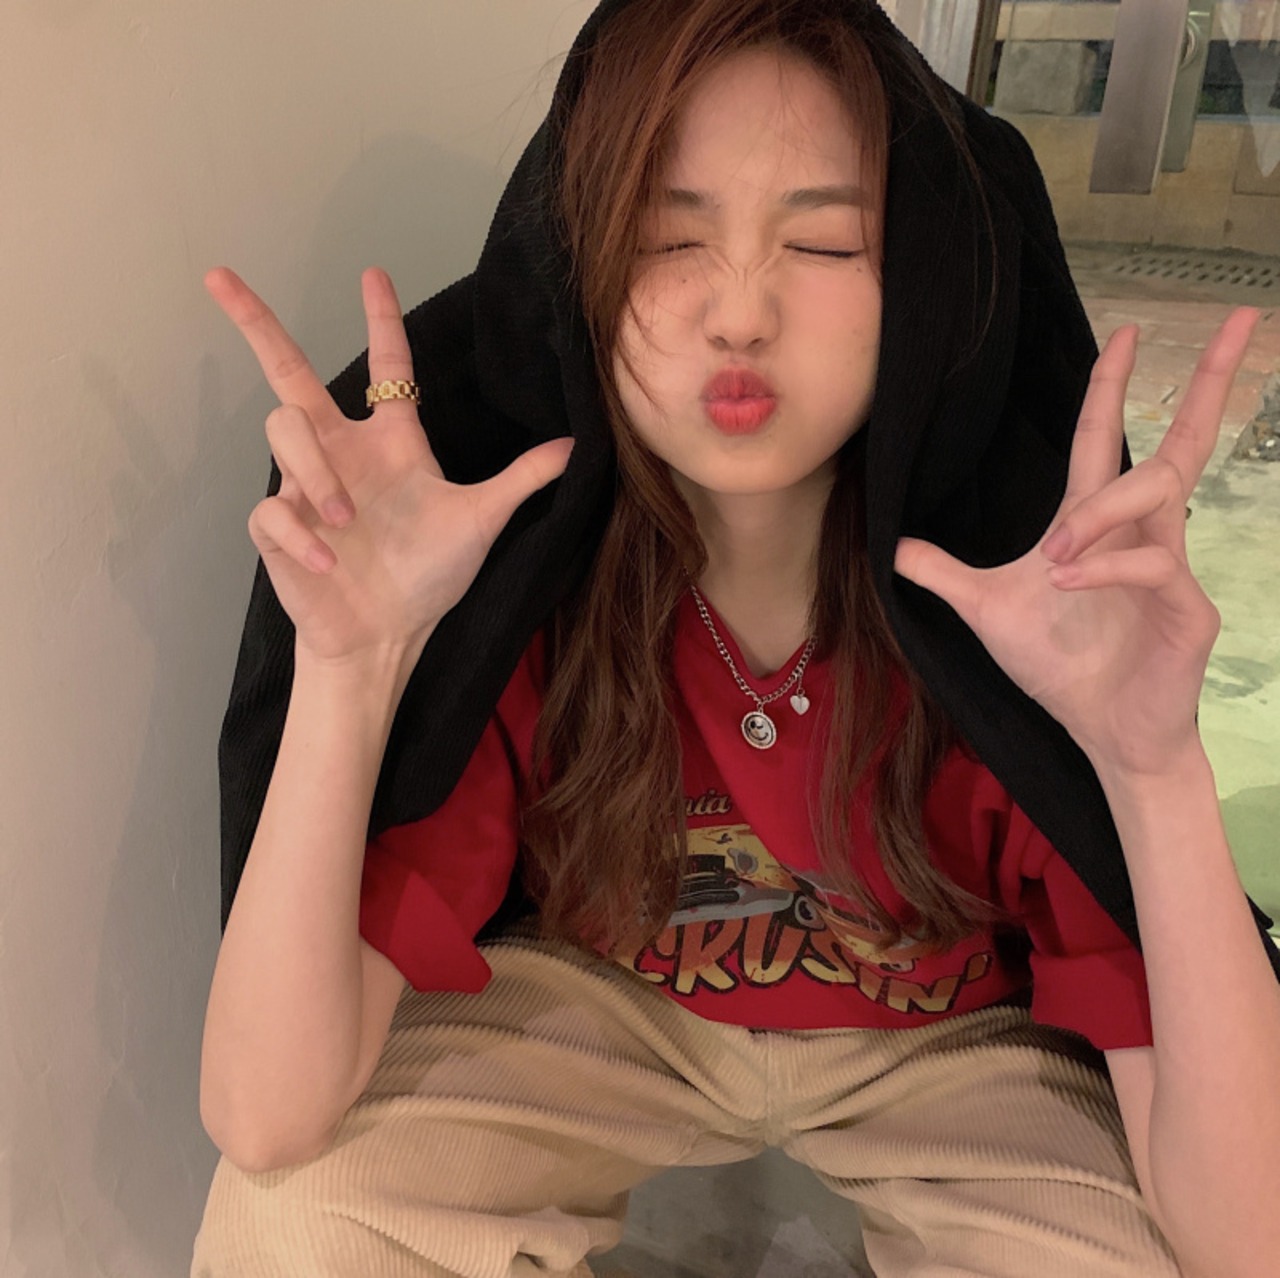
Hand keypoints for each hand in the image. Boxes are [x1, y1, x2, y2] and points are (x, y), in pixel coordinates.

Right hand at [207, 266, 572, 665]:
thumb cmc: (427, 577)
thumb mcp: (480, 522)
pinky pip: (272, 508)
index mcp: (390, 444)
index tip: (375, 273)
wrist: (386, 637)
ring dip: (314, 474)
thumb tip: (575, 446)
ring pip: (282, 431)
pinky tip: (326, 562)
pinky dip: (300, 533)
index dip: (382, 321)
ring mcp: (305, 486)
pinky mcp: (278, 526)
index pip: (387, 369)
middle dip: (255, 323)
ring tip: (345, 520)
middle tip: (219, 276)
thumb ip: (520, 480)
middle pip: (288, 372)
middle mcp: (343, 452)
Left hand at [894, 307, 1261, 777]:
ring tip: (1053, 556)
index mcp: (1097, 525)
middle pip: (1181, 443)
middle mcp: (1142, 534)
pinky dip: (1108, 568)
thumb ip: (947, 576)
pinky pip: (1156, 566)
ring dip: (1102, 511)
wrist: (1102, 733)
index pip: (1105, 440)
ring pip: (1160, 494)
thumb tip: (896, 549)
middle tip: (1237, 321)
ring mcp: (1170, 569)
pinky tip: (1068, 580)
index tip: (1125, 332)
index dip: (1113, 387)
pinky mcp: (1187, 611)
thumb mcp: (988, 612)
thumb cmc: (1061, 669)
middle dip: (1207, 382)